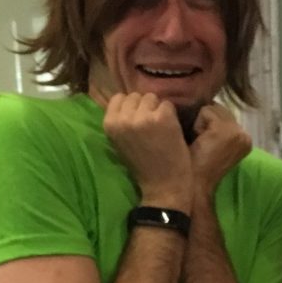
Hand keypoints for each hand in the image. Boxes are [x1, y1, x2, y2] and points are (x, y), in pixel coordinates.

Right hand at [103, 91, 191, 210]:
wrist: (163, 187)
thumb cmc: (143, 166)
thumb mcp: (121, 142)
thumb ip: (122, 120)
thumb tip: (128, 99)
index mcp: (109, 124)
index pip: (119, 98)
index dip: (132, 107)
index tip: (139, 122)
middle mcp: (123, 118)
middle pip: (136, 95)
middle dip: (145, 107)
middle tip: (152, 129)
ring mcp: (143, 117)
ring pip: (153, 97)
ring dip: (159, 110)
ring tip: (161, 131)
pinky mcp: (162, 118)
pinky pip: (168, 105)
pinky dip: (172, 117)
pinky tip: (171, 133)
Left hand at [189, 103, 251, 197]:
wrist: (193, 187)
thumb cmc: (196, 168)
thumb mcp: (211, 144)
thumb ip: (214, 127)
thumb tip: (202, 107)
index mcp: (245, 140)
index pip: (223, 114)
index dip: (207, 124)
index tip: (204, 144)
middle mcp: (246, 136)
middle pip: (218, 109)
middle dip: (205, 122)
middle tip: (202, 145)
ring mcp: (238, 133)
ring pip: (212, 109)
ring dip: (200, 124)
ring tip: (201, 145)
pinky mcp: (226, 131)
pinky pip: (205, 112)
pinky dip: (197, 125)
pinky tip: (199, 143)